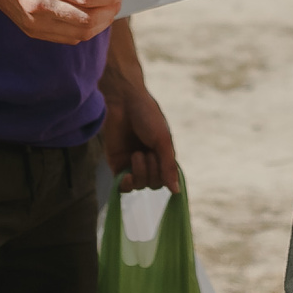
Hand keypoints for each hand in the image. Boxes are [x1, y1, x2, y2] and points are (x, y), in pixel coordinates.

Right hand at [0, 0, 120, 43]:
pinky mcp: (32, 31)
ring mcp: (34, 21)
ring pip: (79, 34)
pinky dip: (83, 30)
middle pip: (86, 20)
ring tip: (106, 11)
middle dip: (108, 13)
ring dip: (99, 25)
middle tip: (117, 2)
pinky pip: (67, 38)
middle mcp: (38, 4)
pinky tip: (88, 17)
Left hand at [100, 54, 178, 191]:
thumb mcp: (162, 140)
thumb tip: (176, 191)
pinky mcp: (116, 164)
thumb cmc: (147, 116)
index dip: (164, 175)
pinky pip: (123, 187)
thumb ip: (168, 166)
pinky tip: (127, 175)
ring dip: (140, 172)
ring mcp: (131, 164)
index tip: (160, 158)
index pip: (166, 178)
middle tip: (147, 152)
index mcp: (162, 154)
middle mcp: (148, 161)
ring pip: (140, 185)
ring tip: (137, 154)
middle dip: (152, 171)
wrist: (123, 102)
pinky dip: (127, 184)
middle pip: (154, 184)